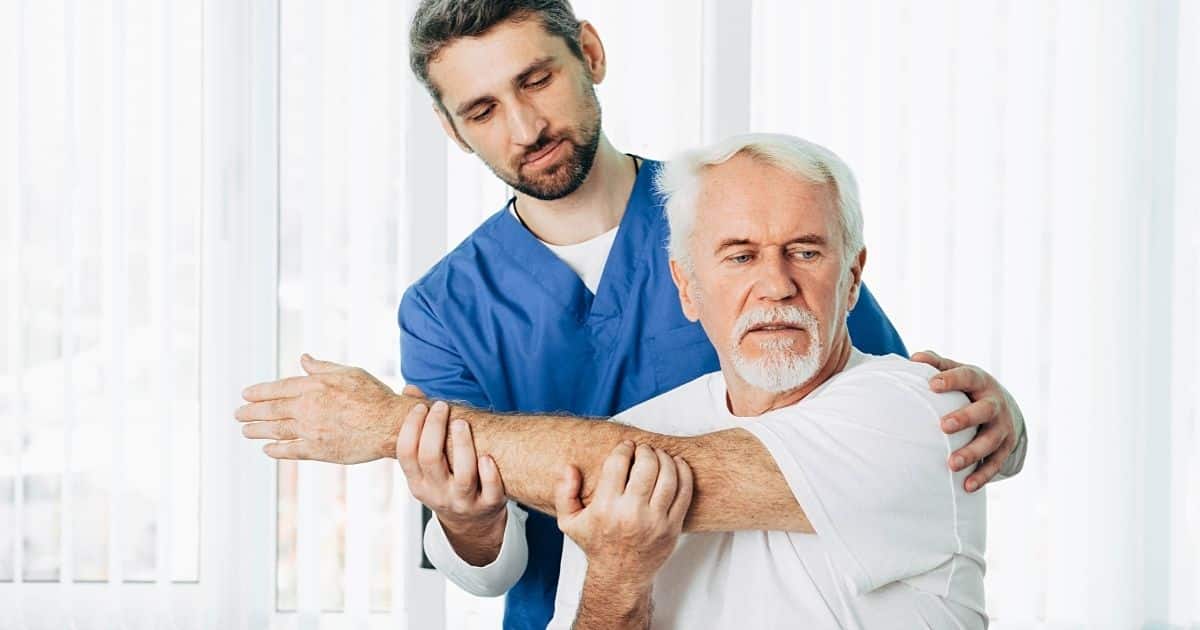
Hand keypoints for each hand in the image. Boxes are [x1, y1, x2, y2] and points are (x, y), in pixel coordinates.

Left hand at [235, 353, 412, 463]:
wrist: (390, 424)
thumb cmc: (374, 396)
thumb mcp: (349, 373)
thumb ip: (322, 368)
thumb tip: (304, 359)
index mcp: (314, 386)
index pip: (279, 388)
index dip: (260, 392)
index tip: (246, 395)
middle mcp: (308, 407)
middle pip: (272, 410)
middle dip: (251, 411)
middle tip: (237, 414)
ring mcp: (311, 430)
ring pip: (276, 430)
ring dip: (257, 430)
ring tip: (245, 430)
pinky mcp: (319, 450)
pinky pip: (291, 450)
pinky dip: (276, 450)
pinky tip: (267, 449)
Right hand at [396, 400, 506, 564]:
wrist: (472, 522)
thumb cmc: (448, 480)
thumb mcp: (428, 465)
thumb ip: (420, 429)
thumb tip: (409, 390)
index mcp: (417, 483)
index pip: (406, 454)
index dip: (411, 427)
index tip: (421, 406)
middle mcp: (437, 494)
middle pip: (431, 460)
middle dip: (435, 429)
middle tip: (442, 406)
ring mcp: (463, 502)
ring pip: (463, 476)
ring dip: (463, 446)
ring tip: (461, 422)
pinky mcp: (488, 505)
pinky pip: (490, 491)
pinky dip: (490, 474)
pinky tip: (488, 455)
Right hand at [555, 441, 692, 586]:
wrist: (621, 576)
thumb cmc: (596, 544)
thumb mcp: (569, 522)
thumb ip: (564, 493)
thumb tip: (570, 468)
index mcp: (605, 508)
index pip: (618, 464)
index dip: (624, 448)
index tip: (626, 446)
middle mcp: (631, 514)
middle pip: (647, 465)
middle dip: (645, 451)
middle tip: (643, 450)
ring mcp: (655, 521)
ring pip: (669, 476)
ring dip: (665, 458)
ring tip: (658, 456)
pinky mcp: (673, 527)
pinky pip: (684, 492)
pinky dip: (683, 472)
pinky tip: (676, 465)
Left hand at [912, 350, 1025, 491]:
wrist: (1002, 405)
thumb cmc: (967, 387)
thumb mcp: (956, 371)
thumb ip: (936, 364)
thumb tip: (914, 358)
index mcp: (981, 382)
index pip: (968, 377)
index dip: (952, 379)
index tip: (932, 385)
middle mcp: (995, 404)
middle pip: (984, 411)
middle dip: (965, 418)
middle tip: (943, 426)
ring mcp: (1003, 428)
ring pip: (990, 442)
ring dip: (972, 453)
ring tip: (952, 464)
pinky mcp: (1005, 448)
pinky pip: (995, 464)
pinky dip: (982, 476)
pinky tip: (966, 486)